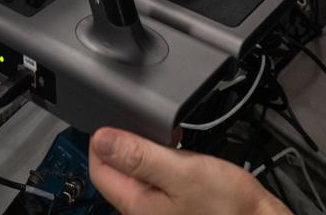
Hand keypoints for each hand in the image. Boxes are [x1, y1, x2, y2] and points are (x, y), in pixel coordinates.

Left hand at [88, 128, 291, 214]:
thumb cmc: (226, 206)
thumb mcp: (181, 172)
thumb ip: (139, 155)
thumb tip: (101, 139)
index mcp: (136, 203)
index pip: (99, 169)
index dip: (102, 141)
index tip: (116, 119)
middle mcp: (143, 210)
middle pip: (118, 171)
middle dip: (128, 144)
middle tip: (149, 127)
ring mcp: (160, 209)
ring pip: (139, 173)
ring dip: (149, 152)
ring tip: (169, 139)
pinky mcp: (177, 206)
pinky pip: (159, 179)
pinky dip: (165, 163)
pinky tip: (182, 155)